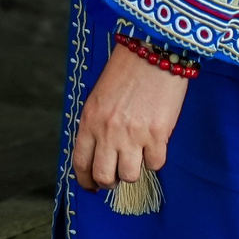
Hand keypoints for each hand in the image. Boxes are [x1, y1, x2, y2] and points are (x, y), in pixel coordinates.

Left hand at [71, 41, 189, 191]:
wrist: (153, 52)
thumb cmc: (126, 71)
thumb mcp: (99, 97)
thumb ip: (97, 125)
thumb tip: (101, 153)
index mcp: (89, 120)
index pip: (81, 162)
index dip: (86, 180)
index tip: (91, 186)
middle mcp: (108, 131)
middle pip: (103, 177)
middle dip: (109, 182)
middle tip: (116, 177)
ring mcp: (133, 135)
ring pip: (129, 176)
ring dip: (133, 171)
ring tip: (137, 158)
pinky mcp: (157, 134)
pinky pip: (155, 164)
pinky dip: (155, 160)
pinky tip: (155, 145)